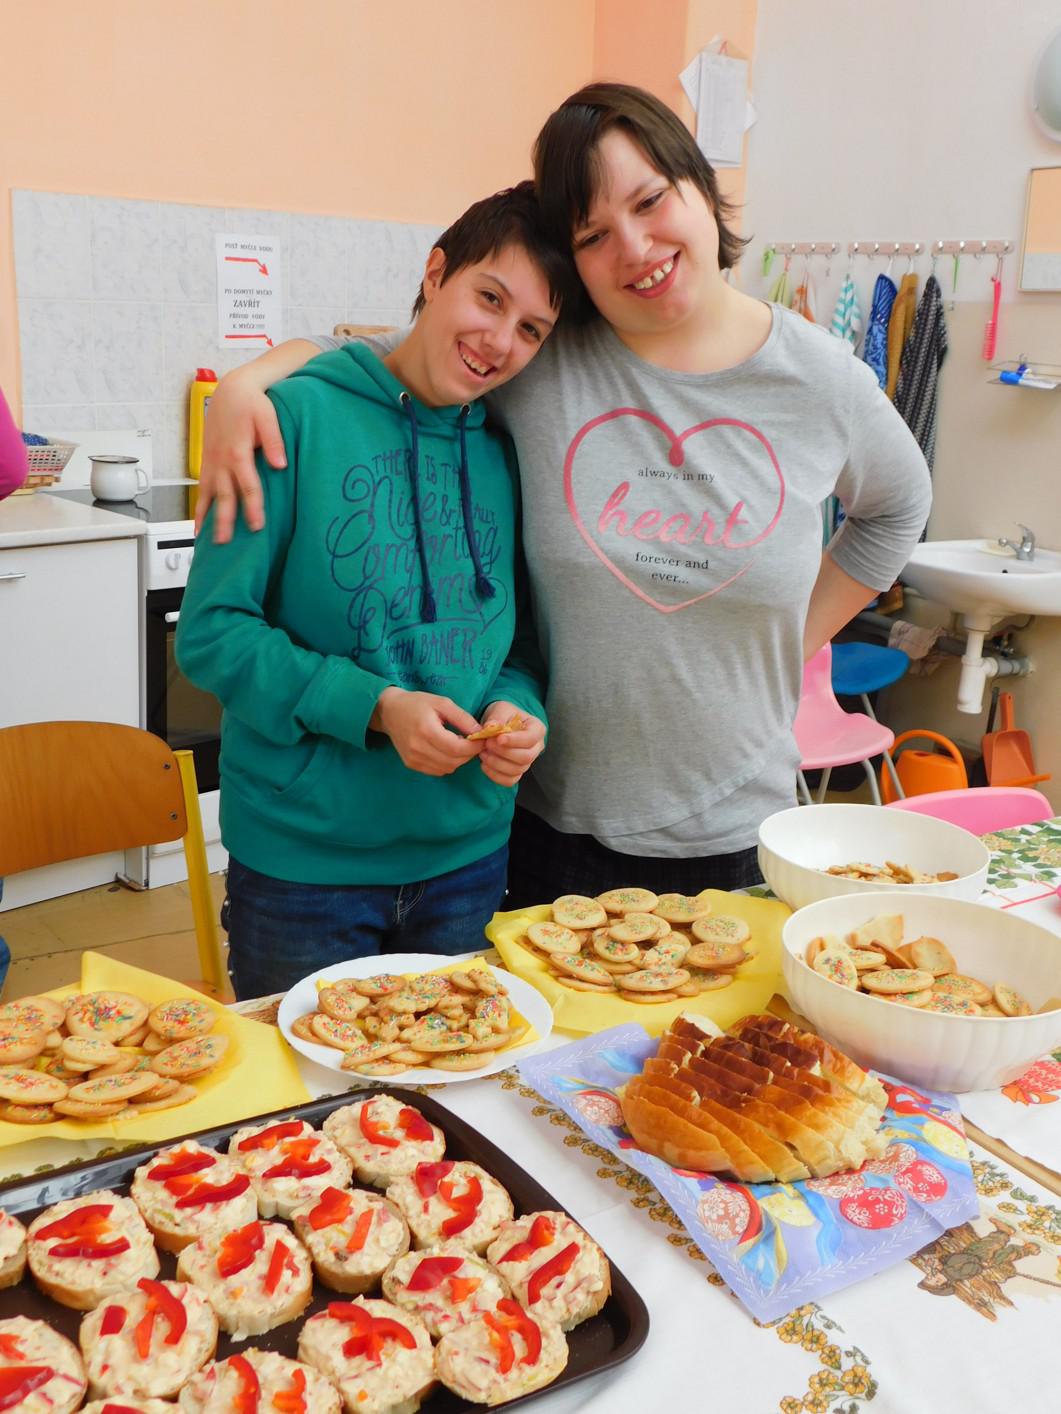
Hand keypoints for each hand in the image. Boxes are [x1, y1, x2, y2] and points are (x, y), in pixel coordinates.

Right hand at [195, 371, 285, 542]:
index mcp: (238, 452)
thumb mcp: (268, 417)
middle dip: (224, 519)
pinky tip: (198, 523)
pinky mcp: (207, 461)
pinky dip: (198, 507)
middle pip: (223, 495)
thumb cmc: (251, 403)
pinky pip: (201, 488)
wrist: (231, 390)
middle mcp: (221, 460)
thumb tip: (280, 464)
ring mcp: (211, 461)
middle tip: (225, 542)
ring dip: (206, 517)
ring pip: (207, 494)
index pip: (247, 485)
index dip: (252, 507)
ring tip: (204, 540)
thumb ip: (274, 441)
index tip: (256, 525)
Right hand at [371, 687, 482, 776]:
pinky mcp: (411, 764)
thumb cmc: (417, 703)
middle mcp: (418, 748)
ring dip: (458, 759)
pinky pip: (437, 770)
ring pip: (447, 768)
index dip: (474, 747)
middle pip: (454, 761)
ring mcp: (413, 759)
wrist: (389, 712)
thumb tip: (480, 732)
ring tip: (458, 744)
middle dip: (468, 754)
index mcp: (427, 730)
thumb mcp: (442, 703)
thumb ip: (462, 718)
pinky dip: (447, 763)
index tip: (481, 740)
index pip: (457, 748)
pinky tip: (446, 750)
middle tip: (473, 742)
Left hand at [476, 701, 545, 786]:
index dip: (514, 741)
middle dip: (504, 753)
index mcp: (537, 729)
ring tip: (483, 753)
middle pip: (526, 757)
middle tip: (487, 744)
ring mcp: (527, 762)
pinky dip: (495, 775)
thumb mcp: (501, 709)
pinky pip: (509, 781)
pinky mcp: (516, 772)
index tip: (498, 738)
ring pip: (517, 770)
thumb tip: (490, 727)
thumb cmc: (503, 715)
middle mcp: (536, 747)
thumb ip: (497, 717)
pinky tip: (484, 765)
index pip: (530, 739)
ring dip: (497, 764)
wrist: (498, 725)